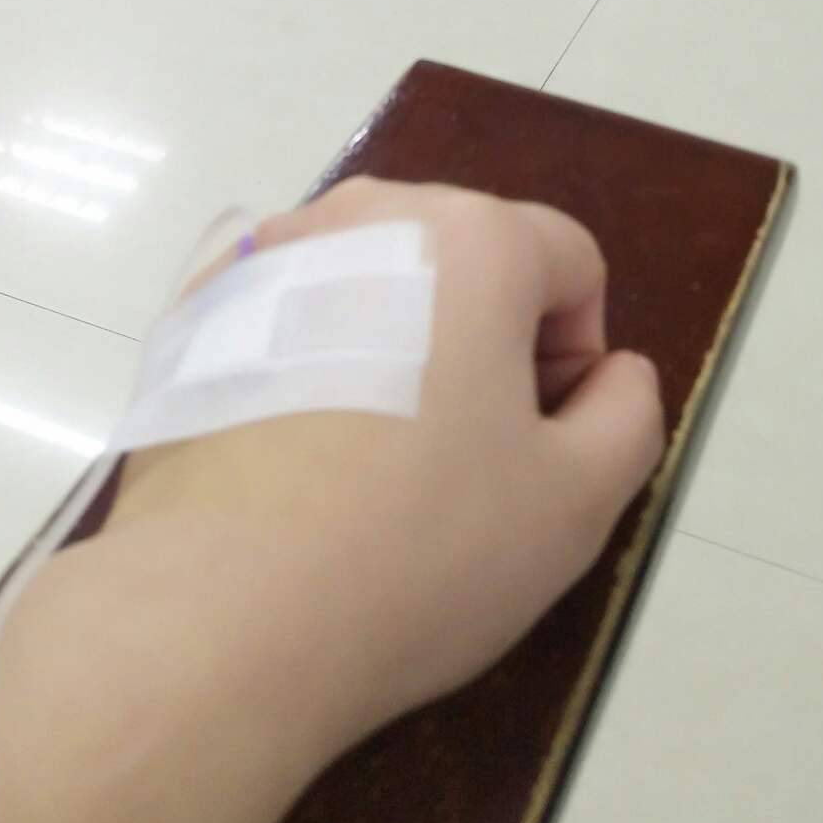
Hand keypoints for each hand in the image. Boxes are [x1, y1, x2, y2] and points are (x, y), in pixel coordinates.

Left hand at [109, 177, 664, 750]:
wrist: (219, 610)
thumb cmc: (420, 545)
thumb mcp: (577, 502)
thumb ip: (627, 414)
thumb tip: (611, 371)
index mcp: (471, 236)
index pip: (570, 263)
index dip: (575, 359)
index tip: (539, 448)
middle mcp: (365, 213)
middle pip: (467, 258)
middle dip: (487, 341)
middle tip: (465, 463)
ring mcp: (266, 254)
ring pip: (373, 282)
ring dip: (396, 347)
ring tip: (372, 463)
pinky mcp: (194, 312)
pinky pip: (287, 315)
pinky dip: (308, 361)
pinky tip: (296, 452)